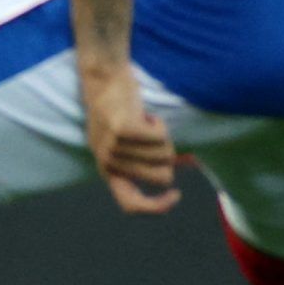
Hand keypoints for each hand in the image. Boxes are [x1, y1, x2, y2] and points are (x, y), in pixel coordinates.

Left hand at [81, 62, 178, 214]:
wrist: (103, 77)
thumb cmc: (119, 110)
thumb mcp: (123, 142)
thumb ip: (142, 161)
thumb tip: (181, 170)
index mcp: (107, 170)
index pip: (130, 205)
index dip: (156, 206)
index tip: (175, 194)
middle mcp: (108, 162)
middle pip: (161, 177)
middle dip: (168, 156)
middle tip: (153, 136)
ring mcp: (114, 147)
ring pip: (165, 155)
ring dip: (161, 136)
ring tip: (144, 121)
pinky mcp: (123, 130)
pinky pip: (161, 137)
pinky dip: (160, 124)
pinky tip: (145, 114)